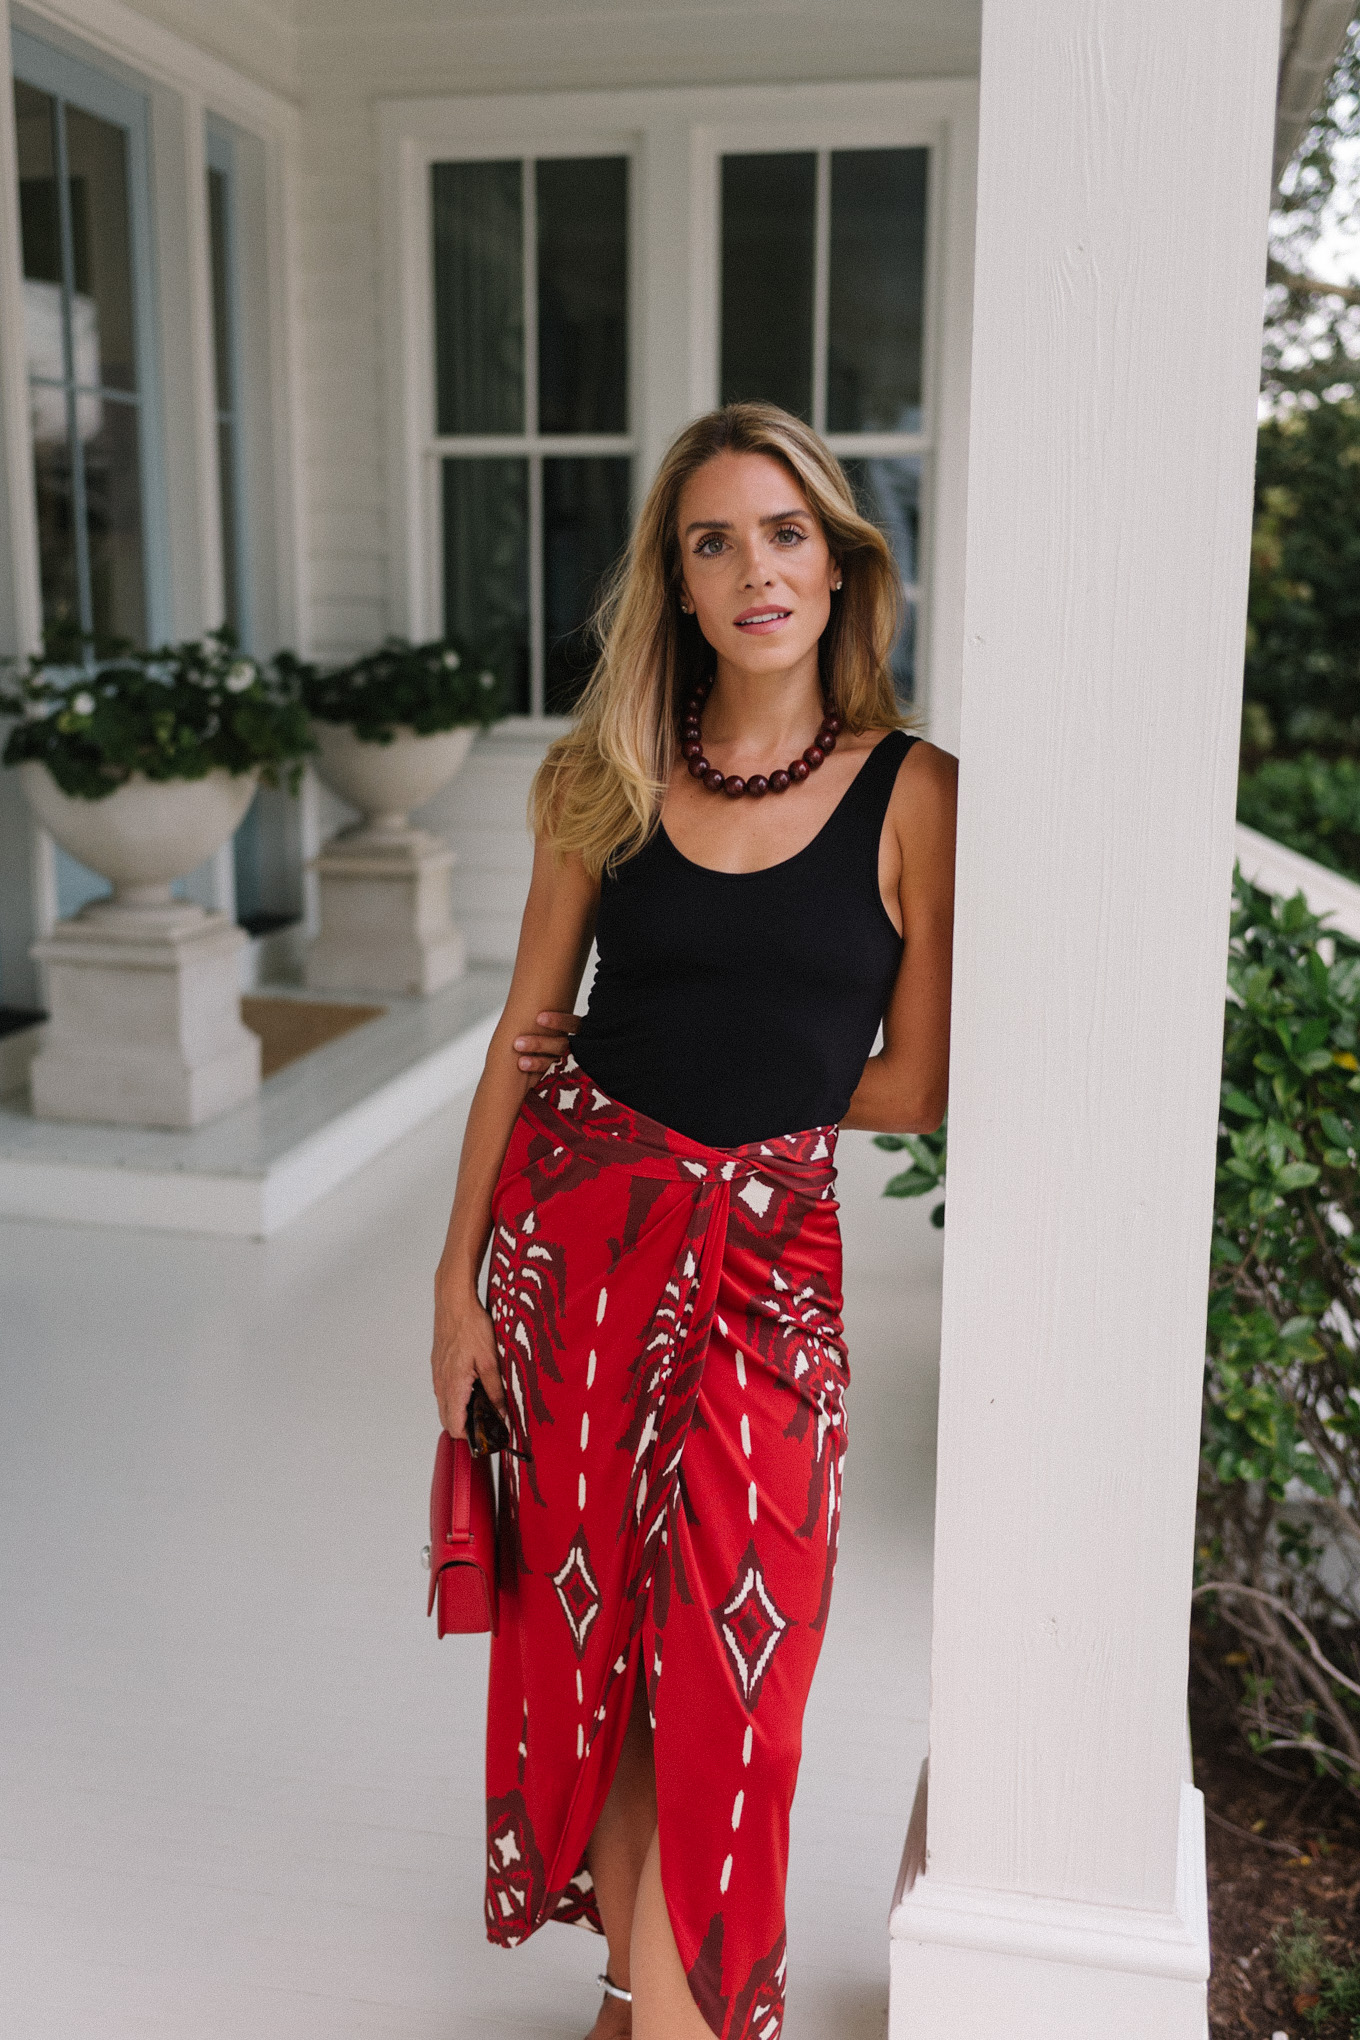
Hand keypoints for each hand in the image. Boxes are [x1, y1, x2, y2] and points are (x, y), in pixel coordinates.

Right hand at [431, 1279, 507, 1438]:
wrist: (454, 1302)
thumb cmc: (471, 1326)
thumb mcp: (491, 1360)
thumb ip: (495, 1390)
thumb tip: (501, 1413)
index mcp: (453, 1386)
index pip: (454, 1427)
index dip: (470, 1437)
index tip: (487, 1436)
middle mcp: (441, 1384)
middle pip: (448, 1420)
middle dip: (467, 1427)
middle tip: (489, 1423)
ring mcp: (437, 1375)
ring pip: (446, 1405)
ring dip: (461, 1411)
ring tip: (485, 1405)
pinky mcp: (439, 1366)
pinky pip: (445, 1391)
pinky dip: (457, 1397)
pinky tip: (474, 1386)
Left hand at [512, 1010, 581, 1074]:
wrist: (577, 1069)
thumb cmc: (554, 1038)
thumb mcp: (557, 1024)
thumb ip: (548, 1013)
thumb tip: (530, 979)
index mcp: (579, 1031)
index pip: (573, 1024)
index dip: (558, 1021)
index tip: (539, 1018)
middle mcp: (579, 1047)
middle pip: (562, 1044)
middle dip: (539, 1044)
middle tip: (517, 1043)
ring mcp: (574, 1063)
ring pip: (557, 1062)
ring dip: (537, 1062)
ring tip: (520, 1063)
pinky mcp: (569, 1078)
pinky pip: (557, 1079)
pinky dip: (543, 1077)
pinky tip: (530, 1077)